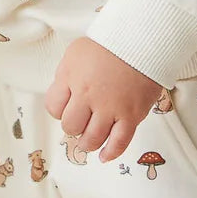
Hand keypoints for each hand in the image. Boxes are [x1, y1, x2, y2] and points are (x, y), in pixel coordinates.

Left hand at [45, 37, 161, 163]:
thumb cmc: (109, 43)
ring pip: (92, 139)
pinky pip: (119, 142)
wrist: (142, 40)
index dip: (59, 110)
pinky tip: (105, 156)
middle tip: (81, 122)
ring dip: (87, 143)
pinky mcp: (131, 115)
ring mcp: (111, 108)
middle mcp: (88, 96)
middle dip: (74, 127)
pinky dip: (111, 153)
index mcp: (72, 78)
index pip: (53, 107)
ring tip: (88, 141)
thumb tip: (63, 96)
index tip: (67, 108)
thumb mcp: (76, 52)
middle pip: (71, 126)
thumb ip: (66, 75)